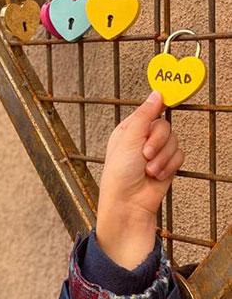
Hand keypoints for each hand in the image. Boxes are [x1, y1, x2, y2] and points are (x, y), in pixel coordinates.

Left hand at [96, 91, 183, 268]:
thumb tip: (156, 93)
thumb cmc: (119, 174)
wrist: (128, 204)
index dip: (157, 108)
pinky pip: (179, 156)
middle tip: (145, 154)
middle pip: (165, 126)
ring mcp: (155, 152)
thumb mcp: (127, 139)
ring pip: (174, 142)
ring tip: (148, 170)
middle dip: (158, 142)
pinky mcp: (167, 165)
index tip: (170, 99)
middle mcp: (142, 139)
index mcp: (129, 130)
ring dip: (162, 158)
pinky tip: (156, 175)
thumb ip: (144, 115)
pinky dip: (169, 166)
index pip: (149, 110)